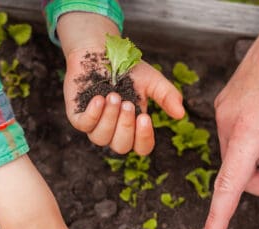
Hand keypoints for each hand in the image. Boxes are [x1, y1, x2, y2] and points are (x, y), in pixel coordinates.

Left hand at [57, 12, 184, 154]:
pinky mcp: (78, 116)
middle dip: (125, 126)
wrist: (103, 51)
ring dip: (109, 118)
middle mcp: (114, 129)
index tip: (144, 117)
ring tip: (112, 96)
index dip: (144, 139)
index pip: (141, 147)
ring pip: (100, 139)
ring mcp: (95, 124)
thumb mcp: (152, 81)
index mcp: (134, 125)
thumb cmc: (128, 69)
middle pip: (121, 146)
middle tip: (127, 103)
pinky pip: (83, 125)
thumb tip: (180, 114)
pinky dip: (93, 114)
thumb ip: (167, 96)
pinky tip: (99, 98)